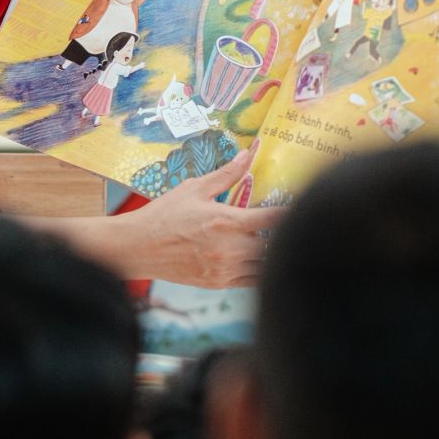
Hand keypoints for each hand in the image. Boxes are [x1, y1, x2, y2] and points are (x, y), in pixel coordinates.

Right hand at [126, 146, 281, 288]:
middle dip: (280, 235)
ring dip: (271, 254)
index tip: (300, 206)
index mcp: (227, 221)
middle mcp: (230, 249)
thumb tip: (247, 155)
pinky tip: (256, 258)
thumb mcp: (194, 189)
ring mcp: (225, 269)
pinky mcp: (218, 283)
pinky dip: (259, 270)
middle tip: (286, 224)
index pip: (273, 219)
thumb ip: (225, 174)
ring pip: (264, 266)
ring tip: (273, 242)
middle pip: (273, 245)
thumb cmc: (164, 215)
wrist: (138, 248)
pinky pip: (250, 281)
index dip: (290, 213)